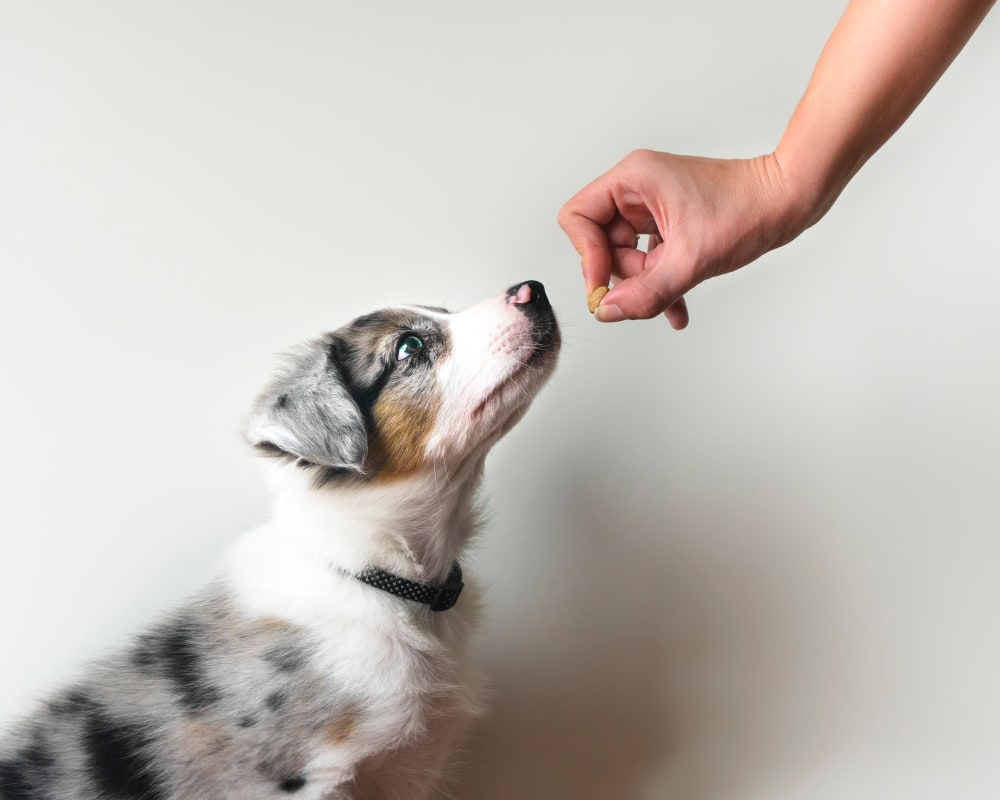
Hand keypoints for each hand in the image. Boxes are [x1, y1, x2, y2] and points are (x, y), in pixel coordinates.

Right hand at [558, 149, 806, 327]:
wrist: (790, 200)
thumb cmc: (749, 209)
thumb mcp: (692, 260)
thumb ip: (646, 292)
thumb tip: (608, 312)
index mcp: (633, 179)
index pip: (578, 217)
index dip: (586, 256)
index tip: (605, 287)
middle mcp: (637, 189)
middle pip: (601, 243)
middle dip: (626, 275)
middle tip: (652, 290)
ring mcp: (653, 206)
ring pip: (626, 256)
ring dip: (646, 284)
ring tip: (674, 299)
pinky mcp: (669, 222)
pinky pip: (649, 258)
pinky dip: (660, 282)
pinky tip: (677, 309)